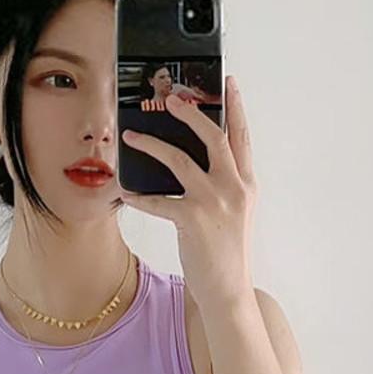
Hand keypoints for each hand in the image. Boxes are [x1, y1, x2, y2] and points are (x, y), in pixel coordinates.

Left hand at [119, 74, 256, 312]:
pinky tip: (127, 192)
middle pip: (211, 136)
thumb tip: (194, 162)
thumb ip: (224, 186)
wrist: (228, 290)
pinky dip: (139, 196)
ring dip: (151, 144)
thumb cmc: (228, 254)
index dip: (235, 107)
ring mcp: (213, 202)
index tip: (226, 83)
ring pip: (179, 159)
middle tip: (170, 100)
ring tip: (132, 135)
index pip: (241, 137)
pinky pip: (158, 200)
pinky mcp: (192, 219)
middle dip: (189, 113)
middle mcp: (233, 188)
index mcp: (246, 184)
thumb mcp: (234, 214)